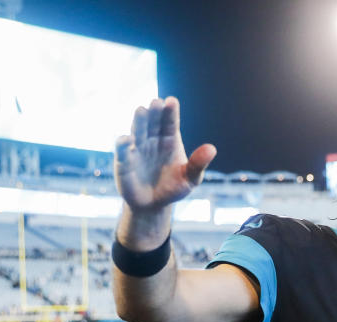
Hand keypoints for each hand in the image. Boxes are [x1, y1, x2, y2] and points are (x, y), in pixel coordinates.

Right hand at [114, 96, 216, 212]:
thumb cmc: (174, 188)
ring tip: (141, 110)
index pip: (170, 122)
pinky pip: (123, 150)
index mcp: (170, 139)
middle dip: (154, 112)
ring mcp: (138, 148)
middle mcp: (152, 139)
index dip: (170, 112)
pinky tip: (127, 139)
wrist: (154, 205)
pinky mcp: (125, 160)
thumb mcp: (191, 178)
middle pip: (153, 122)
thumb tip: (212, 149)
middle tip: (156, 102)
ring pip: (137, 130)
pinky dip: (124, 144)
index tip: (171, 102)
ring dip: (139, 121)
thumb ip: (198, 164)